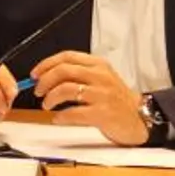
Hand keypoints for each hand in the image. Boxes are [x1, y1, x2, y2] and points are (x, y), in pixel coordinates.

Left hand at [30, 51, 145, 145]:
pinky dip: (60, 116)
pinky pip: (73, 113)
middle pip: (63, 71)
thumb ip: (77, 74)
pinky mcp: (102, 113)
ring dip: (50, 98)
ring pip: (65, 90)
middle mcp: (101, 77)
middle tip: (38, 90)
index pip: (67, 57)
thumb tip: (45, 76)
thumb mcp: (100, 78)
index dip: (46, 64)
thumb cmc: (115, 99)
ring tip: (46, 104)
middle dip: (44, 81)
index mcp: (98, 65)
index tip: (35, 74)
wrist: (139, 118)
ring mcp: (102, 95)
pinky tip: (58, 118)